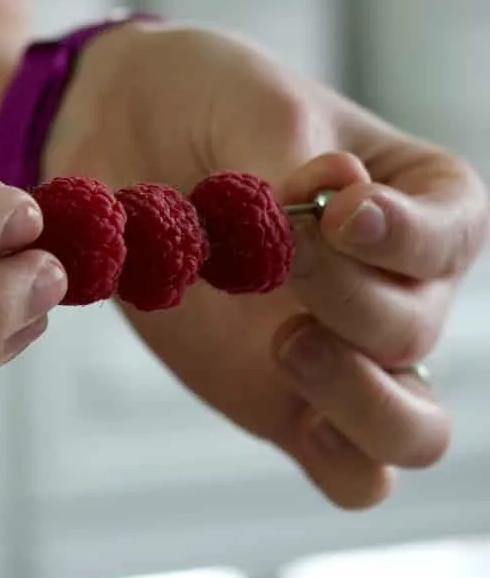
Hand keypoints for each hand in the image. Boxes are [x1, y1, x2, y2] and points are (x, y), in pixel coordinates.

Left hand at [45, 23, 488, 507]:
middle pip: (415, 332)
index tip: (338, 212)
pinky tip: (294, 409)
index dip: (407, 237)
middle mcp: (395, 286)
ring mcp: (342, 353)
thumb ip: (292, 160)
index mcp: (417, 202)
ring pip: (412, 429)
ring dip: (359, 398)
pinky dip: (339, 459)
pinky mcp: (285, 402)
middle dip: (344, 300)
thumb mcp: (253, 106)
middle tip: (272, 259)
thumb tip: (338, 196)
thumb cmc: (206, 105)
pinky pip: (350, 472)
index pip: (453, 238)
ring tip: (286, 342)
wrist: (124, 138)